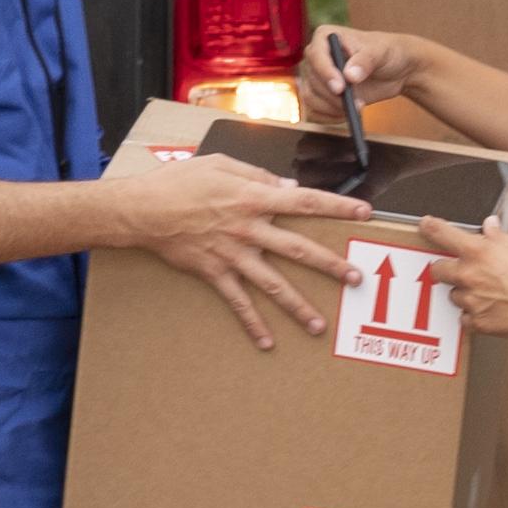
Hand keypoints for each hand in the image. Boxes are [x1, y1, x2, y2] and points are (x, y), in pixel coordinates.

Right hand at [95, 142, 367, 350]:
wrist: (143, 210)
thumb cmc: (180, 182)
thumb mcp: (221, 164)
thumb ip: (257, 175)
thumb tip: (287, 185)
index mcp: (253, 198)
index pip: (304, 201)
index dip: (337, 206)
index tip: (364, 212)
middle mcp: (248, 228)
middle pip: (298, 249)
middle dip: (329, 265)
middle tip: (355, 280)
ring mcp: (232, 254)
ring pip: (273, 284)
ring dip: (297, 306)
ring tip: (319, 325)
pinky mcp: (214, 273)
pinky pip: (238, 303)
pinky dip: (252, 323)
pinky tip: (267, 342)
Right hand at [299, 25, 444, 125]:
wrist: (395, 70)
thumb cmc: (387, 52)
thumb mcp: (380, 52)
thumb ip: (365, 61)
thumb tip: (349, 75)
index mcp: (325, 37)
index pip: (316, 55)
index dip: (325, 72)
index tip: (340, 87)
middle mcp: (317, 57)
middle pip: (313, 80)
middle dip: (334, 96)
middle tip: (358, 103)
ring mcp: (318, 77)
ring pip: (311, 98)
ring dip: (333, 108)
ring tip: (358, 106)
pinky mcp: (321, 96)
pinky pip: (315, 111)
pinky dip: (330, 117)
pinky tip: (349, 114)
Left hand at [414, 215, 507, 342]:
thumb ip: (498, 237)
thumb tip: (489, 227)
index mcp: (480, 252)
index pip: (442, 233)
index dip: (430, 228)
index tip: (425, 225)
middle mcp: (471, 276)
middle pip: (438, 270)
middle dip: (446, 268)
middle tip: (462, 269)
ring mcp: (473, 302)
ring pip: (453, 296)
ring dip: (464, 294)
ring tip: (488, 292)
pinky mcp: (481, 324)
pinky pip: (466, 319)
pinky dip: (474, 315)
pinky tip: (492, 309)